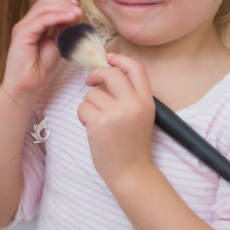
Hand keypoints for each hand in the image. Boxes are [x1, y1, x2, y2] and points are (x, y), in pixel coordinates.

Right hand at [0, 0, 82, 99]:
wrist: (27, 85)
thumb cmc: (39, 68)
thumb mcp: (56, 45)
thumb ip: (61, 31)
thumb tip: (72, 17)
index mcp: (32, 25)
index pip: (46, 6)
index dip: (62, 3)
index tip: (78, 8)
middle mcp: (26, 23)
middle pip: (43, 3)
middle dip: (63, 3)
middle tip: (79, 9)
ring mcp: (22, 27)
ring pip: (42, 8)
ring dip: (62, 8)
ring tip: (77, 13)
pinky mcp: (22, 33)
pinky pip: (41, 20)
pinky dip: (57, 16)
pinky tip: (69, 18)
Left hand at [77, 52, 155, 186]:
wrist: (131, 171)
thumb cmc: (131, 143)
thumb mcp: (140, 115)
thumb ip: (128, 95)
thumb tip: (105, 72)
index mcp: (147, 101)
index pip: (137, 69)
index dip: (121, 59)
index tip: (108, 58)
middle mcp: (134, 105)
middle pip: (111, 74)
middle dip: (96, 75)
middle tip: (91, 83)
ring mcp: (117, 114)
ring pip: (92, 93)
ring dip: (90, 104)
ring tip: (98, 120)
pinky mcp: (100, 123)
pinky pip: (83, 107)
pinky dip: (83, 116)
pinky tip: (93, 129)